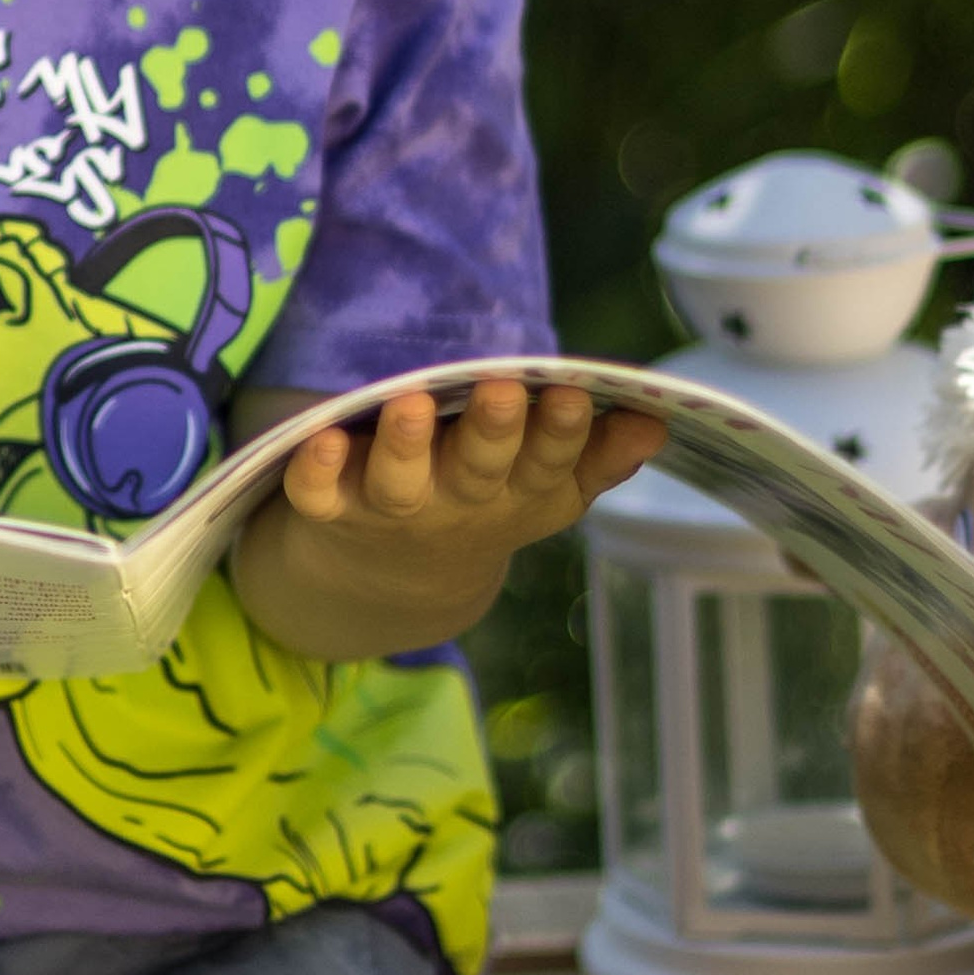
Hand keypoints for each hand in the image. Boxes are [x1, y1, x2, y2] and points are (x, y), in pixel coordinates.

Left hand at [231, 375, 663, 663]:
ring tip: (412, 405)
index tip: (577, 392)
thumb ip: (598, 456)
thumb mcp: (545, 493)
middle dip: (495, 432)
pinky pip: (318, 494)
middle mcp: (457, 503)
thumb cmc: (478, 505)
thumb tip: (657, 420)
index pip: (550, 465)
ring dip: (407, 446)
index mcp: (515, 494)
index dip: (566, 436)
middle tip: (505, 389)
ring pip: (401, 482)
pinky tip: (321, 439)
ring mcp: (392, 509)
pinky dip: (316, 472)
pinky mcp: (330, 509)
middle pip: (480, 470)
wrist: (384, 586)